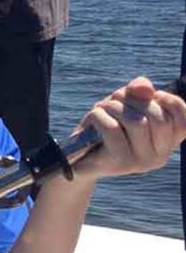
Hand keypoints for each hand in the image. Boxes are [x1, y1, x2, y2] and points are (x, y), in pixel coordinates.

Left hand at [71, 77, 185, 182]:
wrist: (77, 158)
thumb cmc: (106, 127)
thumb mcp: (126, 103)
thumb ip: (140, 91)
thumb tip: (143, 88)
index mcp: (168, 143)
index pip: (184, 120)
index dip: (170, 101)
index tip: (151, 95)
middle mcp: (160, 156)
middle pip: (158, 118)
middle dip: (134, 100)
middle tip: (115, 99)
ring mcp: (141, 162)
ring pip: (136, 122)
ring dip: (115, 106)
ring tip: (103, 107)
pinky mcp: (120, 164)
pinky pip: (112, 129)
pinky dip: (100, 115)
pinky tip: (94, 116)